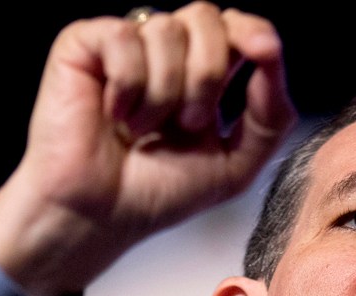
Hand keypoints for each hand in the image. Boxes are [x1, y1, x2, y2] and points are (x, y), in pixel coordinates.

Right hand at [0, 1, 296, 295]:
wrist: (102, 216)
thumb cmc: (159, 194)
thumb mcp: (236, 165)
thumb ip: (271, 116)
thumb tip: (271, 54)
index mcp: (202, 73)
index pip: (236, 27)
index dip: (253, 31)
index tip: (265, 53)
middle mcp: (165, 52)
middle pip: (205, 18)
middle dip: (206, 75)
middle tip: (187, 125)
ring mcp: (125, 45)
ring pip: (166, 28)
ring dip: (163, 93)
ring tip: (142, 129)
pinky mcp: (84, 45)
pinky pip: (125, 37)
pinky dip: (128, 84)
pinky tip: (113, 114)